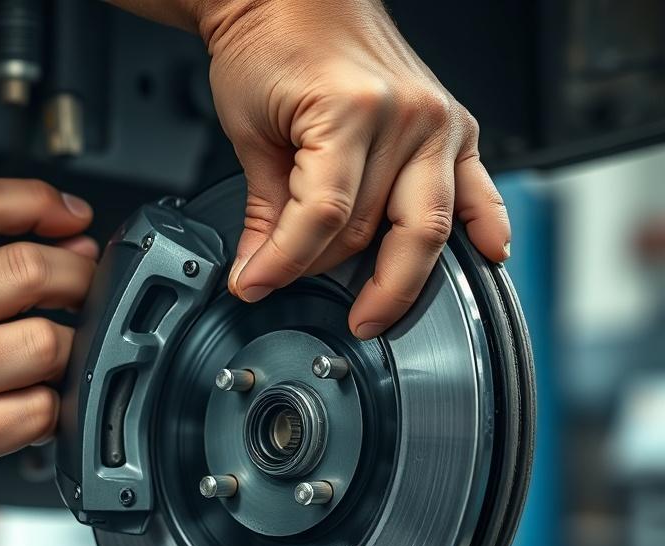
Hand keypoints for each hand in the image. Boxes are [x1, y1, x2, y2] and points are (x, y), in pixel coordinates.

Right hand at [0, 178, 96, 545]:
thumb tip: (53, 219)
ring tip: (57, 352)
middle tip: (86, 288)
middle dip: (79, 276)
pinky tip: (33, 400)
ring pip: (46, 343)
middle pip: (27, 270)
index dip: (40, 201)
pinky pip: (41, 409)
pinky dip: (54, 405)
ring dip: (72, 348)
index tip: (73, 218)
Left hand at [198, 0, 510, 337]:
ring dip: (393, 276)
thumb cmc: (271, 41)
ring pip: (424, 228)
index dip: (283, 262)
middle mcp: (408, 116)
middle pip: (372, 230)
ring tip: (370, 310)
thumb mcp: (250, 130)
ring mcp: (438, 122)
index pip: (321, 217)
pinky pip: (479, 190)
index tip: (254, 283)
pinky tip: (488, 256)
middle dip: (329, 274)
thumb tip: (259, 269)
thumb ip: (263, 209)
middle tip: (303, 299)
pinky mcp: (454, 127)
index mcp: (350, 110)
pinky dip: (485, 227)